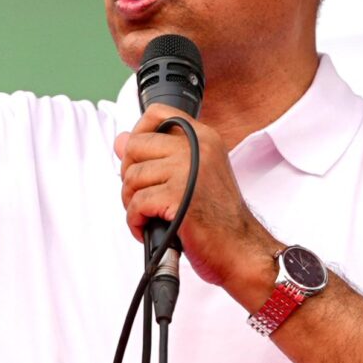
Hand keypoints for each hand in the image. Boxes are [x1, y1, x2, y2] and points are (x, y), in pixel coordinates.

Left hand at [116, 106, 272, 295]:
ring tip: (148, 216)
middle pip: (135, 146)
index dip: (138, 134)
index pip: (158, 113)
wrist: (241, 248)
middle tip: (142, 197)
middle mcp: (197, 148)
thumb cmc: (218, 217)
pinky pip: (136, 203)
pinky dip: (136, 221)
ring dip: (132, 202)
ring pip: (132, 178)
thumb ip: (159, 155)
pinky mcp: (177, 197)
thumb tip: (121, 141)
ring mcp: (188, 171)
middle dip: (129, 176)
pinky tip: (148, 228)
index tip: (138, 157)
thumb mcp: (194, 175)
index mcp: (204, 138)